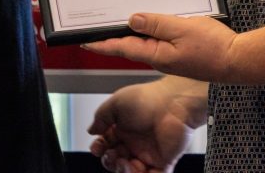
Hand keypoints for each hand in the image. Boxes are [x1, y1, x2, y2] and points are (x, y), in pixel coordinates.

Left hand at [82, 13, 237, 80]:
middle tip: (99, 21)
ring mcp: (170, 56)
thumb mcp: (182, 28)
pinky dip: (153, 29)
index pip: (122, 47)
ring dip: (134, 29)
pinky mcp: (181, 52)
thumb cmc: (214, 47)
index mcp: (156, 54)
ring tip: (121, 16)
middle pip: (131, 43)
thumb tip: (131, 20)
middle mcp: (160, 57)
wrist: (239, 60)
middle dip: (115, 33)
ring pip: (146, 40)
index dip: (101, 43)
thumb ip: (156, 23)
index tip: (83, 40)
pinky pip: (161, 39)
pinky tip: (154, 19)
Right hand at [87, 79, 205, 172]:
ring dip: (123, 171)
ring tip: (124, 162)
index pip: (107, 145)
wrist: (173, 103)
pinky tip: (137, 168)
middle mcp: (136, 142)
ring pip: (132, 172)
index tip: (97, 148)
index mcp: (124, 128)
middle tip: (111, 155)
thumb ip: (101, 117)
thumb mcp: (116, 102)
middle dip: (110, 162)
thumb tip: (91, 130)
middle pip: (117, 161)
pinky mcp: (164, 161)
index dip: (100, 149)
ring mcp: (149, 153)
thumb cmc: (148, 98)